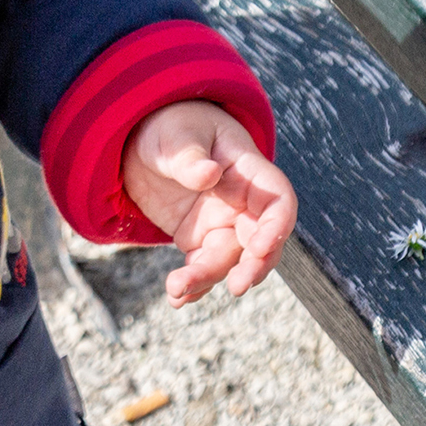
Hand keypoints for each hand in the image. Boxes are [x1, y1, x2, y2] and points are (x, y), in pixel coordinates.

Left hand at [121, 100, 297, 308]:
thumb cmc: (172, 127)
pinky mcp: (198, 240)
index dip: (277, 227)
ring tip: (177, 289)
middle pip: (261, 241)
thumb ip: (190, 157)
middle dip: (253, 267)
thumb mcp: (176, 134)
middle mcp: (242, 204)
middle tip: (235, 286)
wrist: (147, 139)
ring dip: (207, 280)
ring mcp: (221, 225)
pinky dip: (192, 285)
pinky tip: (176, 298)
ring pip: (228, 262)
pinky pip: (202, 268)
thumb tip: (209, 174)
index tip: (260, 248)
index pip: (279, 202)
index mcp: (248, 172)